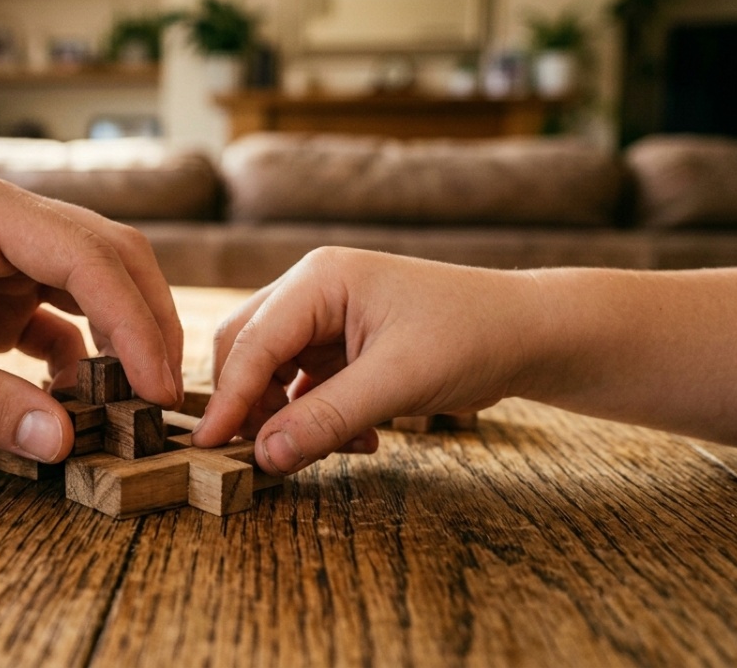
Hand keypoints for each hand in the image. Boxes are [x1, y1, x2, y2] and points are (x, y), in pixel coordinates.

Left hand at [0, 168, 182, 462]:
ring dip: (122, 339)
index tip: (155, 387)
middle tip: (163, 398)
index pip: (84, 253)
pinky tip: (82, 401)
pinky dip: (83, 359)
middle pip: (106, 257)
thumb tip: (63, 442)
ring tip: (138, 402)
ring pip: (94, 286)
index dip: (132, 319)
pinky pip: (62, 322)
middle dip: (143, 323)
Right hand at [193, 248, 542, 475]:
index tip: (209, 446)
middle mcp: (311, 291)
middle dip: (254, 407)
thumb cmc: (470, 337)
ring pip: (271, 374)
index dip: (228, 397)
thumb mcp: (397, 381)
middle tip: (265, 458)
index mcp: (318, 279)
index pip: (251, 342)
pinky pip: (302, 388)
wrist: (527, 334)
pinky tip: (359, 439)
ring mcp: (324, 319)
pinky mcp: (339, 346)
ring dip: (291, 418)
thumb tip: (264, 457)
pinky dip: (316, 419)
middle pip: (247, 352)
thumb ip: (326, 418)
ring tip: (341, 446)